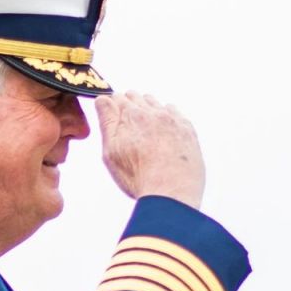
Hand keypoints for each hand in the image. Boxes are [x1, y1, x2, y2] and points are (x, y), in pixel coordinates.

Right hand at [97, 93, 206, 208]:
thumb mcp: (111, 152)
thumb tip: (102, 99)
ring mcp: (173, 119)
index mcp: (131, 115)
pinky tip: (164, 132)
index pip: (117, 98)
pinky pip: (175, 114)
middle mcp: (153, 112)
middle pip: (137, 97)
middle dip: (129, 105)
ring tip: (144, 130)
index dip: (112, 106)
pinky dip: (168, 118)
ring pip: (156, 104)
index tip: (111, 115)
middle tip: (126, 124)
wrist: (172, 193)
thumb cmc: (138, 177)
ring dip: (148, 110)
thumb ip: (107, 122)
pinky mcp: (188, 129)